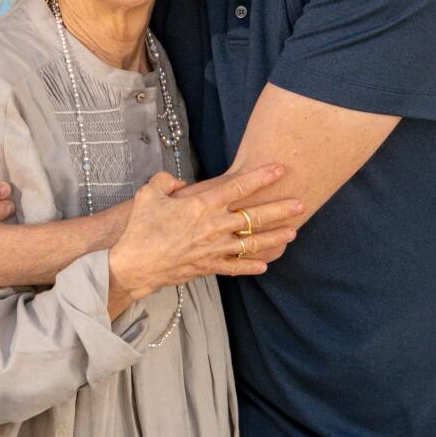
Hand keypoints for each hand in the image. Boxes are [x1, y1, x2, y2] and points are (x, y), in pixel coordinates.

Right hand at [107, 165, 302, 313]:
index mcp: (202, 205)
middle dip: (281, 209)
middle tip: (301, 204)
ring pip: (252, 242)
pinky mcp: (209, 267)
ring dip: (275, 237)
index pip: (239, 187)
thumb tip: (178, 182)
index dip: (262, 177)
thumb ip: (165, 181)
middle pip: (255, 216)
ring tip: (293, 232)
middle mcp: (214, 226)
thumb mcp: (148, 195)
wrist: (134, 265)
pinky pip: (236, 267)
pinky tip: (266, 264)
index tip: (280, 169)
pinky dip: (252, 266)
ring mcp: (214, 249)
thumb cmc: (140, 229)